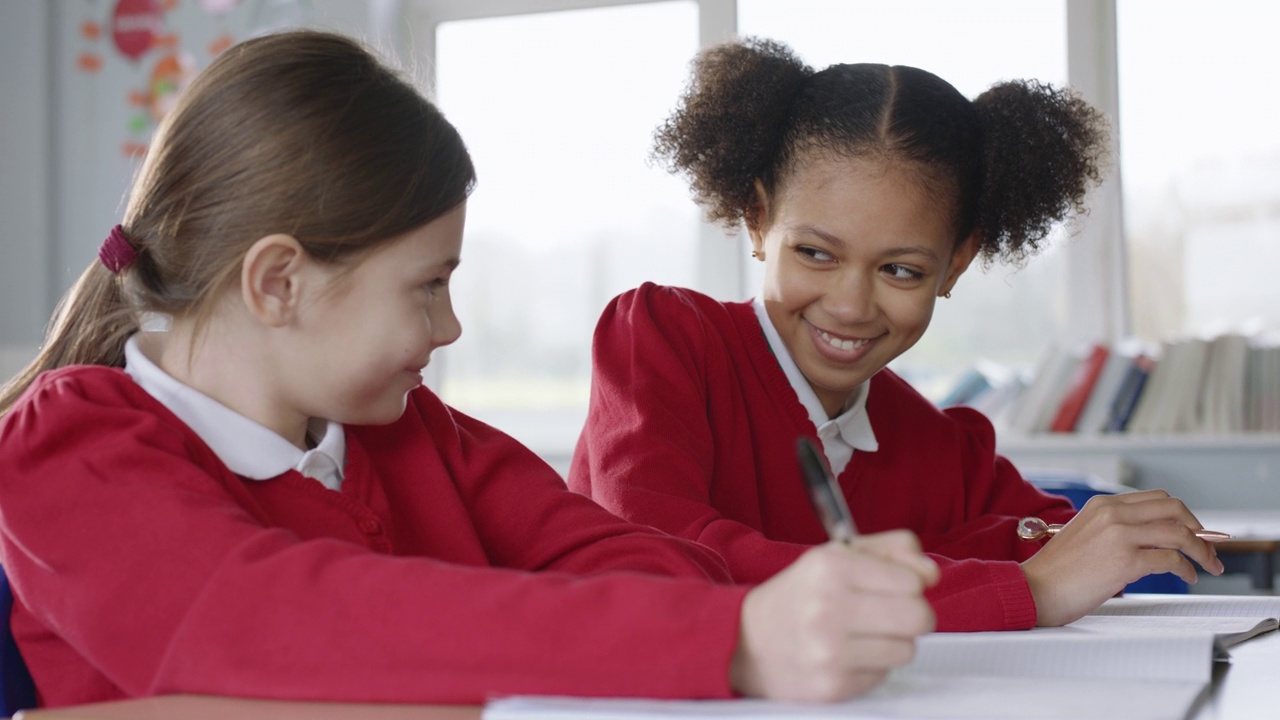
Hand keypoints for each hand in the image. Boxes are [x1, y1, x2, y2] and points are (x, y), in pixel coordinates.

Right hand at [729, 531, 937, 700]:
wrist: (744, 641)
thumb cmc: (797, 596)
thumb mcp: (836, 556)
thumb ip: (890, 551)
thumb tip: (931, 572)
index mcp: (830, 568)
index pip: (913, 580)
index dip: (908, 583)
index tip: (891, 586)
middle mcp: (828, 608)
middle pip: (919, 617)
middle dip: (911, 614)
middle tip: (888, 612)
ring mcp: (830, 652)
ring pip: (907, 649)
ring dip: (891, 642)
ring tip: (861, 634)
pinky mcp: (834, 686)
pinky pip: (884, 675)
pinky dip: (871, 665)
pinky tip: (845, 654)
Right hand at [1021, 489, 1224, 626]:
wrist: (1035, 588)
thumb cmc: (1057, 571)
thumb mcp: (1085, 536)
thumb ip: (1115, 530)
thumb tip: (1152, 540)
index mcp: (1102, 505)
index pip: (1156, 499)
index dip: (1182, 515)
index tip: (1193, 530)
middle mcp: (1112, 514)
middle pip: (1174, 509)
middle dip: (1199, 528)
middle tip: (1207, 546)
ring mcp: (1120, 535)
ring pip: (1180, 533)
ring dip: (1202, 551)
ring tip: (1208, 565)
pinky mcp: (1126, 561)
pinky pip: (1172, 559)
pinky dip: (1187, 569)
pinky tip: (1187, 577)